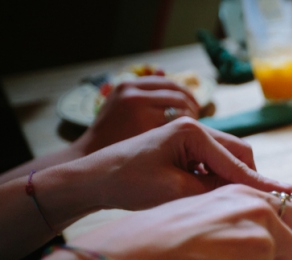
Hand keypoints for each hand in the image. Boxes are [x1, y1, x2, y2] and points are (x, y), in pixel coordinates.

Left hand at [76, 117, 291, 210]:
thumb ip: (215, 192)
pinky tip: (209, 199)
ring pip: (229, 160)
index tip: (287, 197)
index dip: (262, 183)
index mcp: (192, 131)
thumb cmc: (128, 184)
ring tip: (226, 207)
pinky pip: (214, 165)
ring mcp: (191, 137)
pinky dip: (218, 182)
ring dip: (232, 183)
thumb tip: (251, 199)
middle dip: (248, 181)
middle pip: (240, 155)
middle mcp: (195, 128)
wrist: (93, 180)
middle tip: (256, 208)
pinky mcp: (186, 149)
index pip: (238, 161)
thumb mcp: (175, 193)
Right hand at [78, 76, 200, 152]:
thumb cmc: (111, 132)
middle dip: (192, 107)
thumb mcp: (121, 102)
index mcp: (128, 85)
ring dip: (191, 120)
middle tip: (197, 120)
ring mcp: (139, 111)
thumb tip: (162, 70)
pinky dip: (185, 131)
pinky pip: (176, 126)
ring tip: (193, 131)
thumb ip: (142, 89)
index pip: (169, 83)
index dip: (186, 94)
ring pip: (180, 110)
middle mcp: (133, 94)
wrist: (91, 155)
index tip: (194, 107)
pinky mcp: (145, 128)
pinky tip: (186, 140)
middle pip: (178, 96)